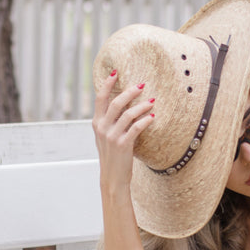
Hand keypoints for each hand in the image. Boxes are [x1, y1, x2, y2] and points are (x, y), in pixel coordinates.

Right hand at [92, 71, 154, 192]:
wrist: (112, 177)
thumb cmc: (112, 156)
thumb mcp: (106, 137)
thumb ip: (110, 121)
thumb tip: (122, 105)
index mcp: (97, 123)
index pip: (100, 98)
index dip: (107, 83)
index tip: (116, 72)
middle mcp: (102, 128)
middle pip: (116, 102)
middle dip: (130, 91)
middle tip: (142, 85)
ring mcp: (112, 136)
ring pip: (128, 114)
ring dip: (142, 106)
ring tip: (152, 102)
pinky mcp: (123, 144)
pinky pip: (136, 127)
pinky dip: (145, 120)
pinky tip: (152, 117)